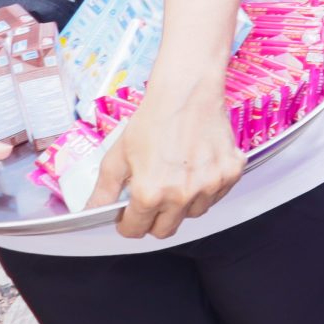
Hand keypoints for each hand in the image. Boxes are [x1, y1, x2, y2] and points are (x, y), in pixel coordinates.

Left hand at [92, 72, 244, 239]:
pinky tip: (196, 168)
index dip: (127, 224)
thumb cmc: (153, 120)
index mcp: (150, 193)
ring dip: (182, 205)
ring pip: (193, 214)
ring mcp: (210, 185)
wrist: (187, 93)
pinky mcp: (231, 173)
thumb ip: (104, 191)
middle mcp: (182, 194)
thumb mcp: (117, 156)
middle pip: (166, 230)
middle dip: (154, 220)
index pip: (136, 230)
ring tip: (176, 178)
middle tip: (151, 199)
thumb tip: (92, 211)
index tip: (128, 216)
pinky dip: (205, 189)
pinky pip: (216, 196)